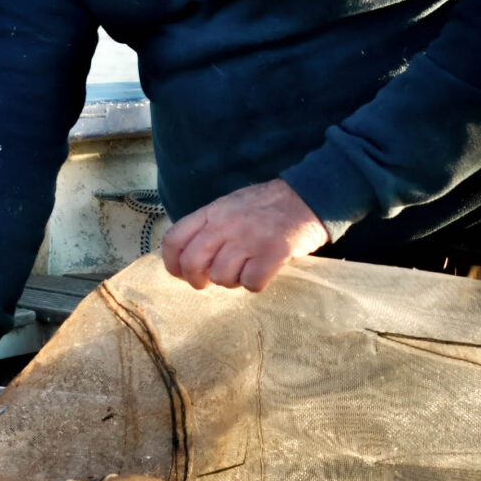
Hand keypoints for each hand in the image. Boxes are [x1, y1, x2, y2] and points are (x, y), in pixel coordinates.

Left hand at [158, 178, 328, 291]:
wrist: (308, 196)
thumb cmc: (267, 205)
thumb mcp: (230, 206)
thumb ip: (208, 227)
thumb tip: (189, 258)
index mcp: (212, 212)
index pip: (174, 240)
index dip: (172, 264)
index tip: (181, 273)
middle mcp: (226, 225)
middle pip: (192, 263)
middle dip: (197, 280)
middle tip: (209, 281)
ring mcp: (249, 239)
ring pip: (222, 277)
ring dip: (232, 281)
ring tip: (245, 269)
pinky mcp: (273, 253)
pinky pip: (251, 283)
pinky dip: (255, 283)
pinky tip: (262, 271)